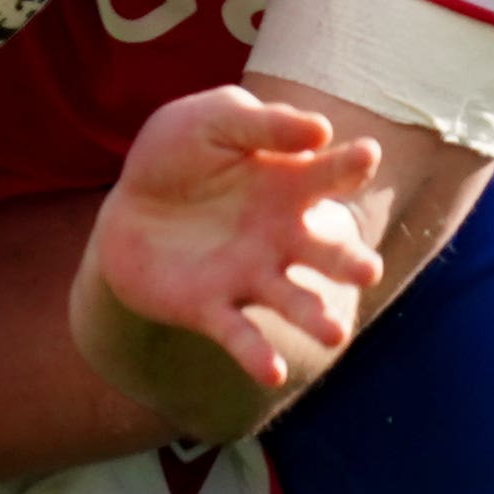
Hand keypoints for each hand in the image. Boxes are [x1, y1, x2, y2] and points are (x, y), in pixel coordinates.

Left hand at [84, 88, 387, 393]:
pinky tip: (273, 372)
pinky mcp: (212, 308)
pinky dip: (257, 355)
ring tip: (335, 334)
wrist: (125, 207)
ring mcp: (251, 275)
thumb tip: (322, 129)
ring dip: (315, 319)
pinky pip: (240, 336)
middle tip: (368, 271)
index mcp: (289, 184)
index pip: (331, 176)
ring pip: (294, 302)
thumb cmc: (177, 155)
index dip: (351, 166)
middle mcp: (282, 236)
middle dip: (349, 263)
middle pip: (328, 253)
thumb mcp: (212, 121)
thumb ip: (263, 125)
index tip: (366, 156)